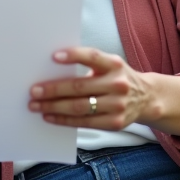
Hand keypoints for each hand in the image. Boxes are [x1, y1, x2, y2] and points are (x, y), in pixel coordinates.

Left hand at [28, 47, 153, 130]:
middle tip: (33, 91)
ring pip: (79, 107)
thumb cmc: (118, 77)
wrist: (147, 98)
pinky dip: (64, 120)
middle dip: (53, 90)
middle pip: (80, 87)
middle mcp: (118, 84)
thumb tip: (52, 67)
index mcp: (114, 64)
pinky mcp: (115, 123)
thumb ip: (89, 64)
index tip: (53, 56)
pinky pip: (84, 123)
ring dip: (54, 107)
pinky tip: (50, 116)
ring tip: (36, 105)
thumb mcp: (110, 64)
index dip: (73, 56)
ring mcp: (117, 105)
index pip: (92, 57)